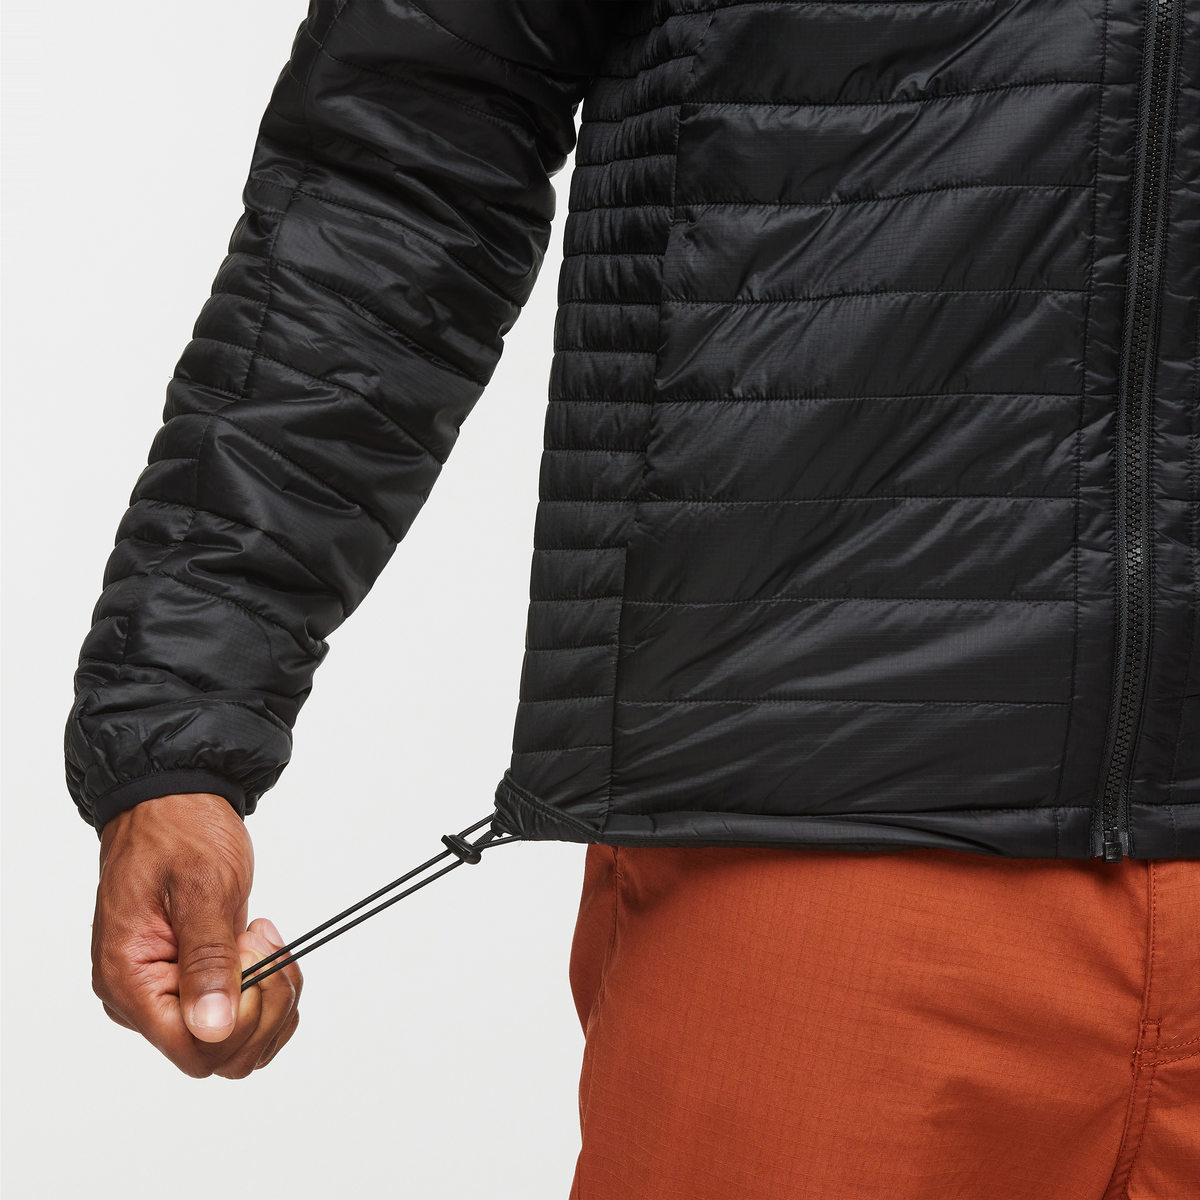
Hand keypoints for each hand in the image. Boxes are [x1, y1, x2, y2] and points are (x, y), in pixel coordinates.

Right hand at [92, 792, 301, 1077]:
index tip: (253, 959)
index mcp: (130, 982)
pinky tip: (261, 949)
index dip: (241, 1019)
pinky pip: (239, 1018)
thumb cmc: (179, 832)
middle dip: (262, 1005)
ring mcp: (167, 993)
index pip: (195, 1051)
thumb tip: (211, 1029)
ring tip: (260, 937)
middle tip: (261, 941)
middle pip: (219, 1054)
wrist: (173, 802)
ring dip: (269, 996)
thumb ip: (207, 961)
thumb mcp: (201, 888)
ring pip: (237, 1042)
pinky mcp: (192, 982)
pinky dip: (267, 991)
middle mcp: (141, 999)